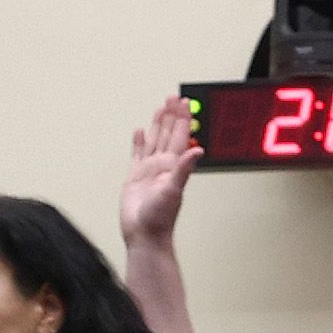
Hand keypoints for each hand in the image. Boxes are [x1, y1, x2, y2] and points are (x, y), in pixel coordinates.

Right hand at [121, 97, 197, 250]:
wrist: (144, 235)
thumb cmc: (160, 218)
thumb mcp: (174, 190)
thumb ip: (184, 168)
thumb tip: (198, 150)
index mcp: (173, 166)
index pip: (179, 135)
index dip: (182, 118)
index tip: (184, 101)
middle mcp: (163, 165)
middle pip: (168, 133)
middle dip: (171, 115)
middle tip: (173, 98)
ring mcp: (149, 170)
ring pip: (155, 140)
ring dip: (158, 124)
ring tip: (160, 108)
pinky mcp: (135, 177)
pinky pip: (137, 154)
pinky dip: (139, 142)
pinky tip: (139, 132)